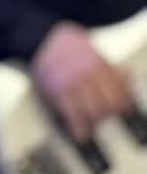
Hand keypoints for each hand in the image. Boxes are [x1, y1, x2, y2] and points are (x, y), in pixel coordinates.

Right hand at [33, 22, 133, 141]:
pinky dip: (78, 128)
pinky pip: (72, 114)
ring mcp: (74, 85)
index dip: (126, 103)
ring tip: (94, 123)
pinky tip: (81, 135)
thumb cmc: (67, 46)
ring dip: (96, 121)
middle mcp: (90, 76)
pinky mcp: (58, 92)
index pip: (122, 91)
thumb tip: (132, 76)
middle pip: (110, 104)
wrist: (42, 39)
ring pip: (94, 112)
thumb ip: (113, 67)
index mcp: (102, 66)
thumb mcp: (94, 52)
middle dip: (111, 113)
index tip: (124, 110)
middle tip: (107, 116)